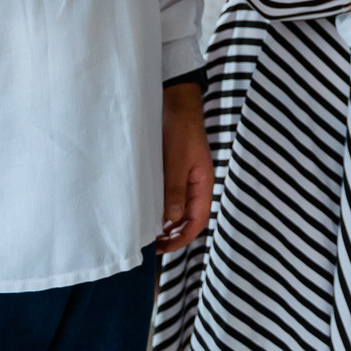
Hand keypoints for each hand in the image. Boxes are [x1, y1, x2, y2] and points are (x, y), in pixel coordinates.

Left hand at [160, 82, 212, 251]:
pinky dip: (160, 208)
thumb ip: (175, 190)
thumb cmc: (180, 129)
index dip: (182, 238)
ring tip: (146, 233)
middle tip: (150, 245)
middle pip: (189, 219)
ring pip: (178, 210)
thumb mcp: (177, 161)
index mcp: (203, 184)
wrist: (175, 103)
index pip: (198, 221)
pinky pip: (169, 197)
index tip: (163, 248)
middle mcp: (196, 185)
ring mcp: (185, 179)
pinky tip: (146, 211)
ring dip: (165, 223)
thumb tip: (172, 220)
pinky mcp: (174, 172)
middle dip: (172, 235)